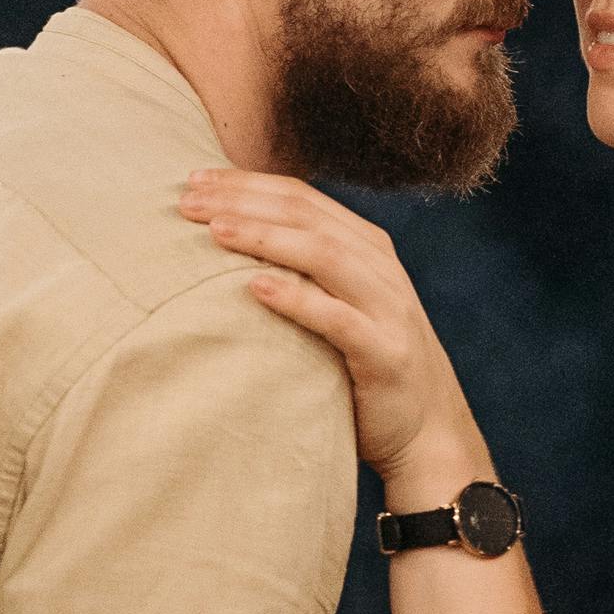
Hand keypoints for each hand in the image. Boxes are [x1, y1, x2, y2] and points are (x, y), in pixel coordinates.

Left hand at [177, 167, 483, 486]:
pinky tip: (255, 287)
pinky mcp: (385, 354)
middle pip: (306, 216)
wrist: (427, 434)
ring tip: (215, 231)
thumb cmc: (363, 367)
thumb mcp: (338, 305)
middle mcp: (380, 268)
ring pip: (324, 255)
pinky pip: (338, 320)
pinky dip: (297, 299)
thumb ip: (301, 272)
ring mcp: (388, 308)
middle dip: (244, 201)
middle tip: (187, 200)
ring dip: (265, 238)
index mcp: (366, 247)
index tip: (194, 180)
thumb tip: (226, 242)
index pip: (301, 197)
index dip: (247, 183)